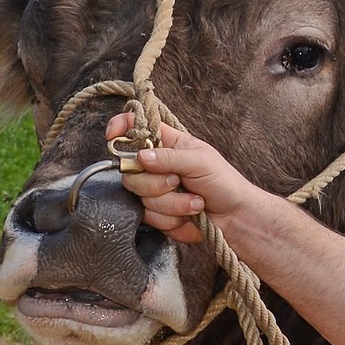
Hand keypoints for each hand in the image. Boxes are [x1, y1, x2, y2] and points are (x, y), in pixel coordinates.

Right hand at [105, 114, 245, 244]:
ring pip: (141, 196)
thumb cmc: (222, 181)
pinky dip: (172, 218)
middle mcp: (155, 165)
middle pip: (129, 170)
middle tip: (179, 181)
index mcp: (167, 143)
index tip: (111, 135)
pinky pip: (150, 217)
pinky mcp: (156, 213)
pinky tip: (190, 215)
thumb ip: (170, 157)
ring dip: (172, 203)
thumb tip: (141, 156)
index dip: (120, 127)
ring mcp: (154, 190)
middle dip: (156, 182)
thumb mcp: (200, 161)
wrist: (232, 217)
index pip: (136, 127)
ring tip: (194, 200)